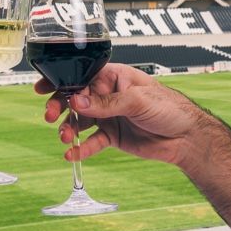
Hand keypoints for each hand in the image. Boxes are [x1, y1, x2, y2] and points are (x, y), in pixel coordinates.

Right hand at [37, 63, 201, 167]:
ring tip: (65, 137)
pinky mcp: (112, 137)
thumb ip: (107, 103)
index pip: (83, 76)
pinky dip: (81, 148)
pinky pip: (92, 142)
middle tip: (51, 116)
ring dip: (69, 129)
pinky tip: (71, 154)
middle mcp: (108, 95)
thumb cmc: (170, 108)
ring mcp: (109, 116)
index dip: (62, 81)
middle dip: (60, 107)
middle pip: (76, 99)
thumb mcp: (138, 100)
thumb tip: (77, 102)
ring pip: (81, 121)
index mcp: (115, 77)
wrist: (187, 138)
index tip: (43, 88)